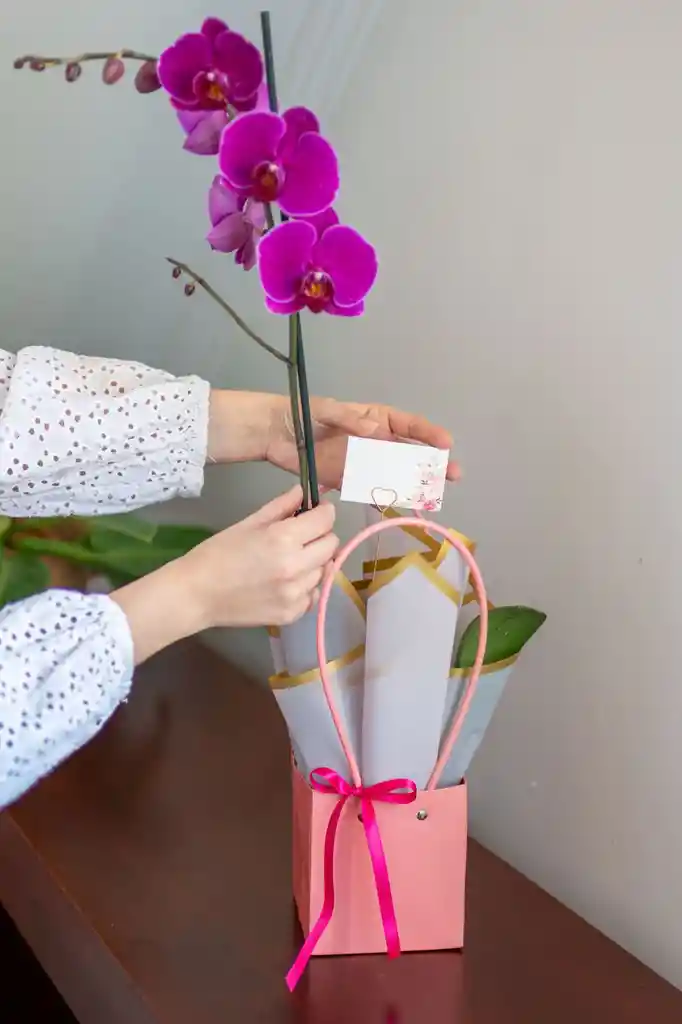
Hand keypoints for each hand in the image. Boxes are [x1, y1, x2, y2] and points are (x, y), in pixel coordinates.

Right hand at [112, 486, 337, 663]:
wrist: (196, 594)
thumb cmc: (217, 554)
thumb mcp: (248, 523)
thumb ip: (281, 507)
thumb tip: (303, 492)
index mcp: (284, 539)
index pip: (325, 520)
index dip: (324, 512)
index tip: (317, 511)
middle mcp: (296, 567)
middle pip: (331, 545)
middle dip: (321, 535)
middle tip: (302, 536)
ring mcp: (296, 594)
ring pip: (323, 570)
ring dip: (313, 562)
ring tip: (288, 562)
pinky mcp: (292, 614)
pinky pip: (313, 594)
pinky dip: (305, 587)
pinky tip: (285, 583)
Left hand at [208, 391, 459, 488]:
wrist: (274, 433)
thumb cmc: (301, 413)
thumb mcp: (325, 410)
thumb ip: (349, 419)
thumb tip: (377, 431)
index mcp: (374, 418)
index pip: (408, 424)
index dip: (428, 434)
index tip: (445, 444)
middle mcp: (375, 440)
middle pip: (410, 452)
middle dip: (432, 463)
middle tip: (453, 474)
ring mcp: (363, 461)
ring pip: (396, 473)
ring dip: (414, 483)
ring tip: (433, 495)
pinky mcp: (349, 478)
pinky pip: (372, 488)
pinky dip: (384, 496)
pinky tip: (398, 506)